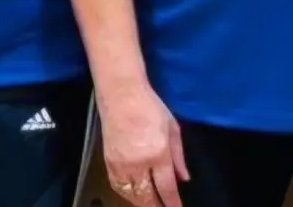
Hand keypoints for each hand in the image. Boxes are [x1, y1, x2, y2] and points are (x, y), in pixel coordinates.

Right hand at [98, 83, 188, 206]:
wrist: (122, 96)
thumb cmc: (151, 108)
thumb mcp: (172, 129)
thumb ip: (178, 156)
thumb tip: (183, 178)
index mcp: (158, 153)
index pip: (166, 187)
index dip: (172, 202)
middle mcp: (138, 163)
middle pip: (146, 196)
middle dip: (156, 206)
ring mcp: (121, 164)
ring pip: (131, 194)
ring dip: (141, 203)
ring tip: (150, 204)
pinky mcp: (108, 162)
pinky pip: (117, 186)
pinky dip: (127, 194)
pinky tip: (134, 195)